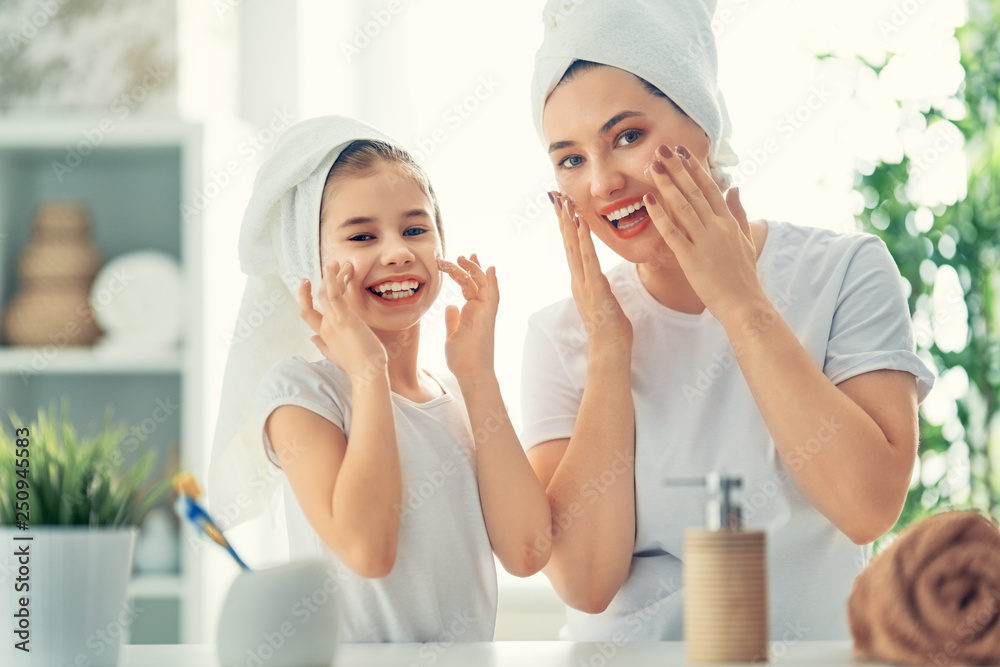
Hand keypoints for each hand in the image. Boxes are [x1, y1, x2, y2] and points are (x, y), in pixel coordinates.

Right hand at [299, 260, 387, 381]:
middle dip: (323, 280)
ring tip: (335, 262)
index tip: (306, 283)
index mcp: (324, 334)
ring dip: (330, 275)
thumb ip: (323, 345)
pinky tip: (336, 268)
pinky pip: (334, 294)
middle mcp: (326, 326)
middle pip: (318, 298)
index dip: (304, 297)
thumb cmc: (357, 366)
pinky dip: (333, 279)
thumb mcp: (336, 355)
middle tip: (330, 266)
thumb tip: (312, 338)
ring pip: (325, 292)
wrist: (367, 374)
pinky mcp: (344, 318)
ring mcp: (333, 322)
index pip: (308, 313)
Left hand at [438, 254, 497, 382]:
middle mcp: (480, 310)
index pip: (470, 287)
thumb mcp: (452, 335)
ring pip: (482, 284)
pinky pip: (492, 295)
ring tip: (463, 257)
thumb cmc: (462, 358)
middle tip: (458, 255)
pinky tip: (489, 268)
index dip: (464, 273)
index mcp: (471, 312)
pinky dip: (492, 281)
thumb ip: (452, 320)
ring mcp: (485, 313)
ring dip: (474, 269)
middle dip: (468, 267)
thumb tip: (451, 306)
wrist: (471, 373)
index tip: (457, 261)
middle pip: (476, 282)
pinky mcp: (488, 317)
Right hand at [550, 191, 632, 350]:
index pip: (571, 248)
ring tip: (565, 203)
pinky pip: (588, 260)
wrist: (609, 351)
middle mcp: (578, 280)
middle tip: (555, 195)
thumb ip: (598, 284)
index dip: (565, 226)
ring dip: (569, 224)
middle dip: (561, 218)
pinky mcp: (595, 289)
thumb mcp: (605, 299)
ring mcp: (584, 284)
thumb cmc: (611, 328)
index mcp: (581, 281)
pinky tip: (580, 224)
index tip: (562, 205)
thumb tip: (597, 274)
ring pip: (574, 248)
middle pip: (567, 244)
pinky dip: (583, 241)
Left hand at [643, 144, 764, 320]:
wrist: (743, 303)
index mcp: (728, 222)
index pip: (709, 188)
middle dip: (676, 168)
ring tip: (653, 166)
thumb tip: (735, 187)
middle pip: (693, 191)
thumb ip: (739, 213)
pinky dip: (660, 215)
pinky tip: (649, 200)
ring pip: (682, 206)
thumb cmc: (743, 275)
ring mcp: (703, 241)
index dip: (694, 168)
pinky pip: (672, 232)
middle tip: (661, 149)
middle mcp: (716, 227)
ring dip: (666, 184)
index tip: (681, 152)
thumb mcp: (746, 240)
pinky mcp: (690, 257)